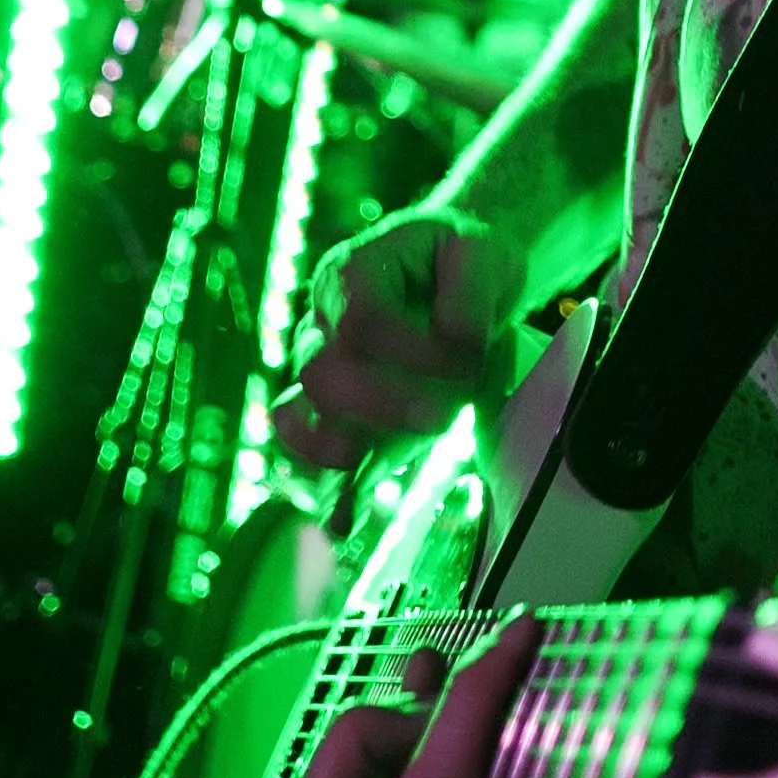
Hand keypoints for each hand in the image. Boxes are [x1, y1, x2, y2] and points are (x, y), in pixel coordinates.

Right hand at [270, 210, 526, 475]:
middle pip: (322, 376)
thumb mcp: (481, 254)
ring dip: (336, 449)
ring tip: (372, 466)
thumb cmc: (465, 259)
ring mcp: (322, 375)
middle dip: (382, 405)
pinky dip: (327, 491)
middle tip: (442, 417)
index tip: (465, 364)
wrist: (460, 274)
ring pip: (296, 419)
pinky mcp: (340, 419)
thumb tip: (457, 347)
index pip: (360, 322)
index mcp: (351, 274)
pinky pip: (312, 459)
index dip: (410, 350)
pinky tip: (343, 524)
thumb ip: (468, 295)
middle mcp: (322, 325)